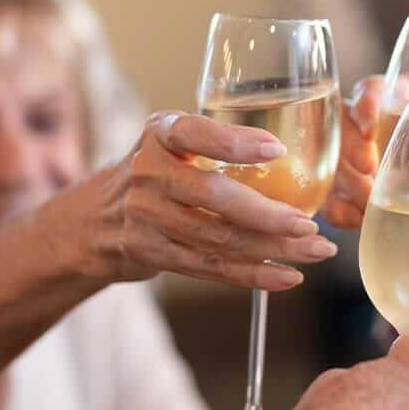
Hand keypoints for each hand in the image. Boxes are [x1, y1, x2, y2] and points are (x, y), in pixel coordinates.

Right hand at [66, 111, 338, 290]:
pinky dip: (253, 275)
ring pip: (218, 238)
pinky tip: (287, 277)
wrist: (93, 220)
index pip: (194, 132)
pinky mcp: (150, 253)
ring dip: (273, 249)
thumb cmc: (154, 173)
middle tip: (310, 225)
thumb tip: (295, 157)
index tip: (277, 150)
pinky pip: (210, 266)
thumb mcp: (171, 144)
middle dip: (268, 214)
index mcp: (159, 134)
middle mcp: (148, 173)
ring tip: (316, 251)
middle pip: (213, 197)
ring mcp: (145, 217)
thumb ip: (214, 143)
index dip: (234, 142)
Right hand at [322, 75, 408, 228]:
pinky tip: (355, 220)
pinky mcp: (353, 192)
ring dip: (344, 179)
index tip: (370, 114)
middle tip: (367, 168)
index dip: (369, 96)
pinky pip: (332, 196)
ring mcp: (361, 160)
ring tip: (366, 201)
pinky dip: (338, 208)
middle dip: (350, 145)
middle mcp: (380, 126)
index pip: (380, 87)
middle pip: (347, 124)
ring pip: (334, 161)